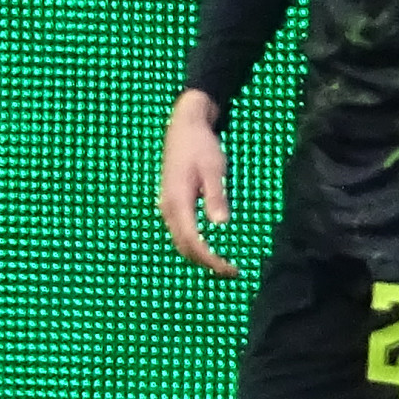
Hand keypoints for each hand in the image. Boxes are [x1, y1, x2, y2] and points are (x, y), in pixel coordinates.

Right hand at [158, 91, 236, 277]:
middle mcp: (167, 208)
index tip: (230, 269)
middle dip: (206, 263)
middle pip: (184, 246)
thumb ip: (216, 196)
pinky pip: (180, 231)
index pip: (193, 241)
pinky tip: (210, 246)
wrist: (184, 126)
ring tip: (223, 264)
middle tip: (232, 272)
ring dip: (199, 256)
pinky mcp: (171, 202)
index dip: (210, 259)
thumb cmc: (202, 146)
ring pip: (180, 240)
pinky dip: (194, 244)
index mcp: (177, 202)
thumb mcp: (214, 169)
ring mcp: (166, 206)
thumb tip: (221, 224)